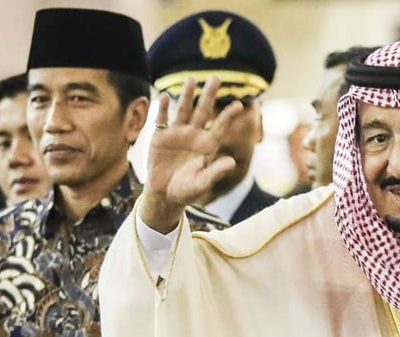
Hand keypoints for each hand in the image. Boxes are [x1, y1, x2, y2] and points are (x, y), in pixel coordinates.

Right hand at [140, 76, 243, 232]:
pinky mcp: (160, 137)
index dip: (228, 116)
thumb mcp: (202, 184)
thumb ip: (215, 173)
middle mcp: (194, 136)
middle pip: (203, 111)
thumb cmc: (187, 191)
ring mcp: (177, 134)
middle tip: (216, 77)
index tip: (238, 104)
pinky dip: (162, 109)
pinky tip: (164, 97)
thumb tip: (232, 162)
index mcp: (207, 146)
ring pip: (183, 110)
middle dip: (209, 95)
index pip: (219, 127)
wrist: (165, 195)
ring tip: (191, 79)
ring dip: (186, 95)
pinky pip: (162, 120)